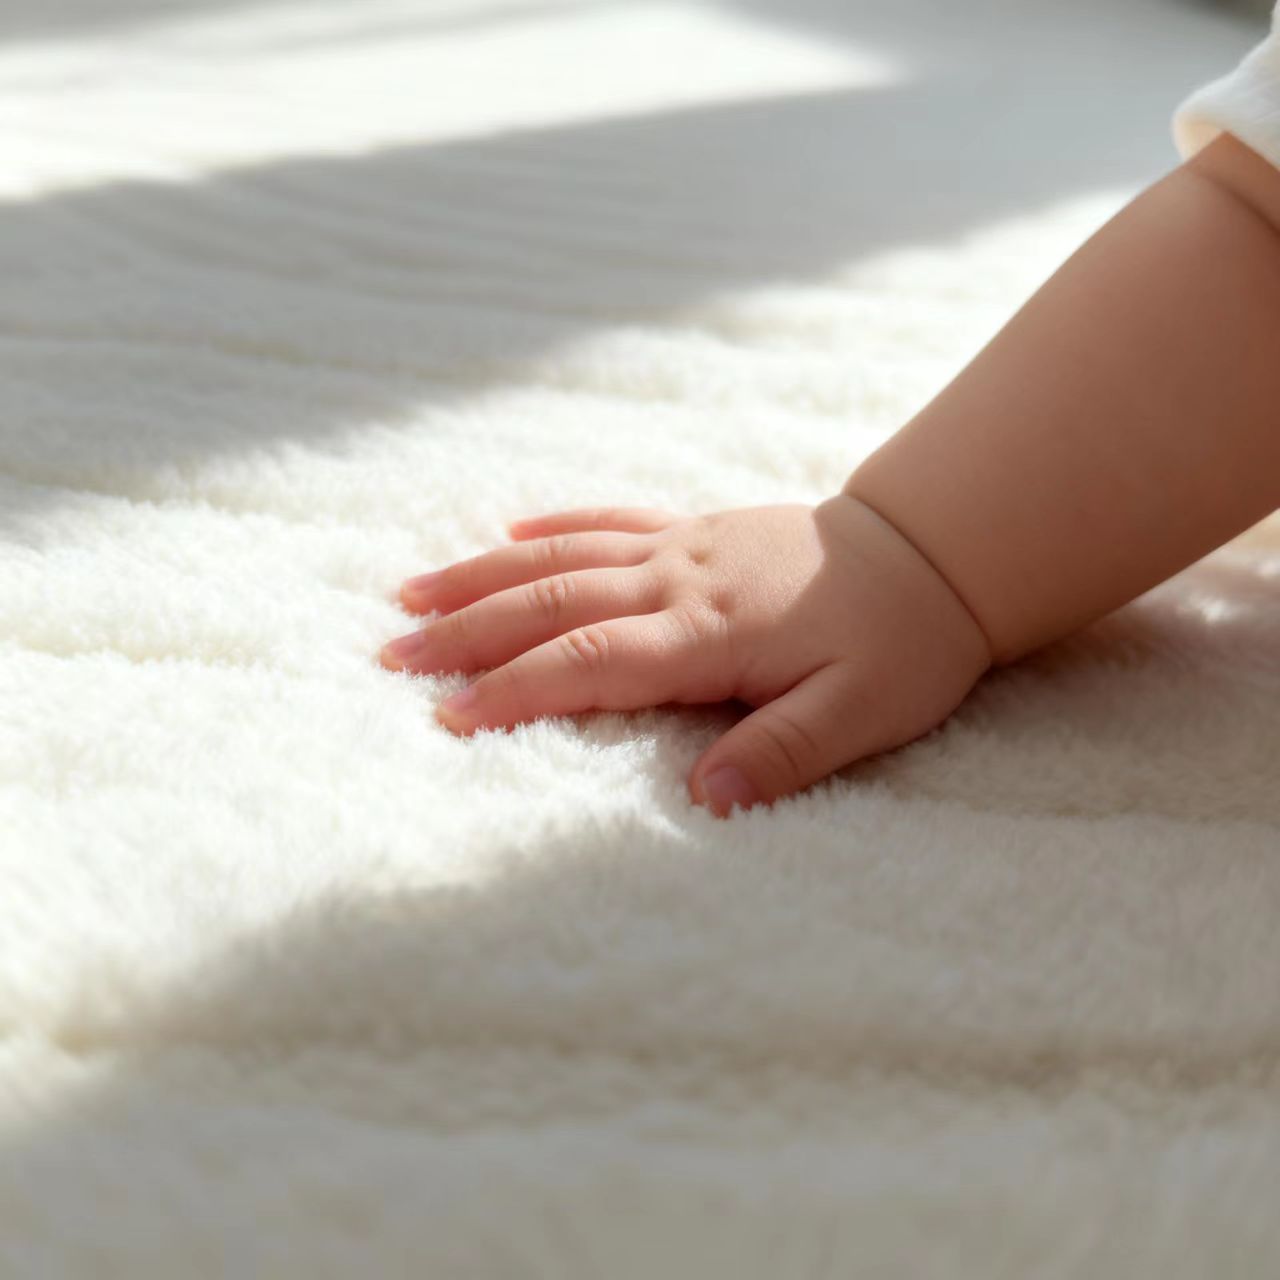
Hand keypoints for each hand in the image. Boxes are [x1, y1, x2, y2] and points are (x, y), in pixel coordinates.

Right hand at [380, 497, 992, 815]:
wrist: (933, 551)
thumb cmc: (903, 643)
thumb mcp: (863, 714)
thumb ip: (783, 753)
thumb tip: (705, 800)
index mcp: (710, 633)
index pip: (592, 660)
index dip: (516, 689)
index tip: (449, 715)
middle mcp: (679, 581)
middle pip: (552, 602)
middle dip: (467, 631)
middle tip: (393, 655)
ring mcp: (682, 547)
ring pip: (562, 554)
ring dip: (484, 576)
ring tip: (412, 593)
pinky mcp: (694, 530)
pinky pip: (608, 519)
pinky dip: (551, 525)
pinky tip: (507, 533)